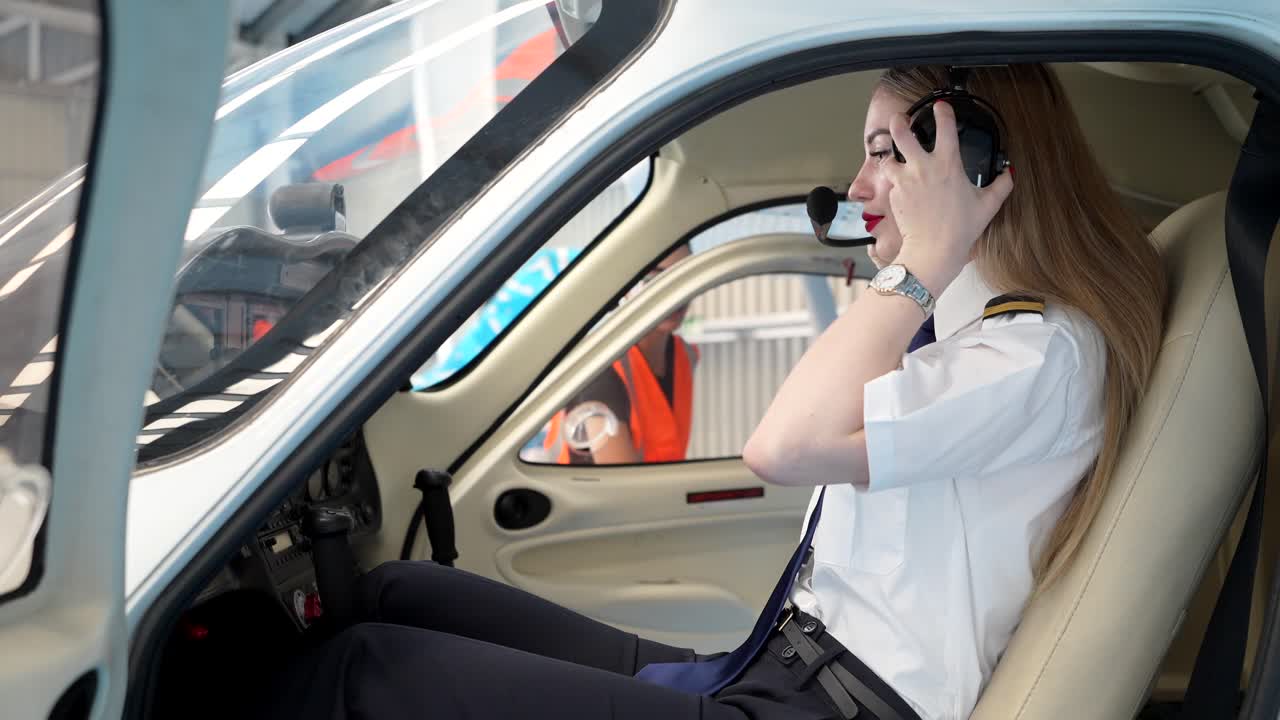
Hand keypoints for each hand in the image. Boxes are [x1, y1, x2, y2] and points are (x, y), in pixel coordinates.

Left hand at [881, 102, 1013, 294]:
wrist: (933, 250)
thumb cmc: (961, 229)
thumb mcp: (988, 205)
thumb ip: (1001, 185)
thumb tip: (1009, 173)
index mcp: (948, 164)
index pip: (945, 127)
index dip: (943, 112)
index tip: (942, 106)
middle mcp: (923, 168)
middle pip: (902, 133)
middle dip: (899, 122)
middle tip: (900, 119)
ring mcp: (906, 181)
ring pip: (890, 158)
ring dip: (893, 157)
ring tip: (897, 159)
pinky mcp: (895, 195)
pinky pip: (892, 182)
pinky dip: (896, 182)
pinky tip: (903, 188)